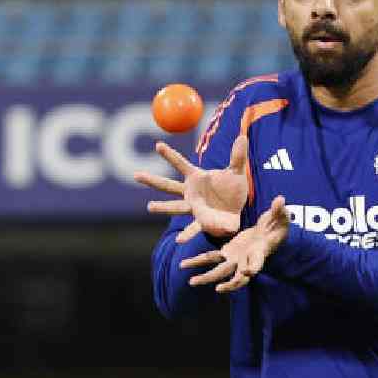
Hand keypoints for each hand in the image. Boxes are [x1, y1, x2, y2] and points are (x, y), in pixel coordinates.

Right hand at [134, 135, 248, 242]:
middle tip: (135, 175)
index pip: (180, 164)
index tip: (158, 144)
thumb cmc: (233, 189)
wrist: (237, 210)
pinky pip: (193, 228)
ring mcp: (194, 207)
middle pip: (168, 185)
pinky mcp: (202, 221)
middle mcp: (191, 193)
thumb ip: (238, 156)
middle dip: (152, 180)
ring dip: (163, 207)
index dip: (169, 155)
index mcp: (197, 178)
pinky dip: (187, 234)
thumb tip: (242, 137)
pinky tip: (180, 240)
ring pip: (175, 207)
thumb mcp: (237, 171)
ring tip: (150, 207)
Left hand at [179, 196, 290, 291]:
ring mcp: (237, 258)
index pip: (258, 262)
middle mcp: (247, 260)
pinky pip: (211, 258)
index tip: (248, 272)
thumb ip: (278, 209)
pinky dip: (199, 261)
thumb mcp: (280, 216)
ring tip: (192, 281)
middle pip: (238, 276)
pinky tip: (184, 264)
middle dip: (229, 284)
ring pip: (221, 271)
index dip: (254, 268)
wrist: (269, 232)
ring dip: (207, 277)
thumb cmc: (277, 225)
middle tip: (218, 288)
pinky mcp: (228, 252)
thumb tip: (280, 199)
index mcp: (260, 252)